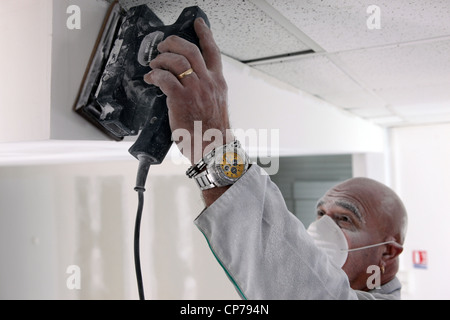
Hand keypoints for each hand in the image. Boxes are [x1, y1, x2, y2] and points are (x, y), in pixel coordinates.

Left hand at [144, 18, 232, 163]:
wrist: (213, 149)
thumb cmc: (213, 133)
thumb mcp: (216, 107)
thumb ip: (206, 92)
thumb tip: (191, 87)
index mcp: (218, 83)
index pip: (213, 52)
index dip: (205, 34)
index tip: (199, 24)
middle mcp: (208, 82)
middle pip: (190, 50)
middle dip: (174, 42)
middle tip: (165, 45)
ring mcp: (195, 89)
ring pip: (176, 61)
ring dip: (161, 59)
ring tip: (154, 64)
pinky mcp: (180, 98)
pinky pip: (164, 78)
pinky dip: (154, 76)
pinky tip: (151, 79)